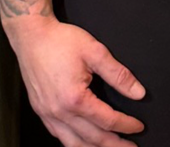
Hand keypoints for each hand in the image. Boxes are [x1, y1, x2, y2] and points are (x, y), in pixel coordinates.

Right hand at [5, 15, 146, 146]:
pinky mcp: (40, 111)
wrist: (31, 34)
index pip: (107, 121)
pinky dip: (75, 142)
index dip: (126, 125)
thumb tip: (138, 92)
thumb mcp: (95, 52)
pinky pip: (59, 136)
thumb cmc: (59, 40)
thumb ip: (119, 75)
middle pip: (93, 138)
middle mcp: (59, 111)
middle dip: (115, 145)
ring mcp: (47, 114)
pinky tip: (83, 141)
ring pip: (74, 144)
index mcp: (75, 98)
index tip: (138, 127)